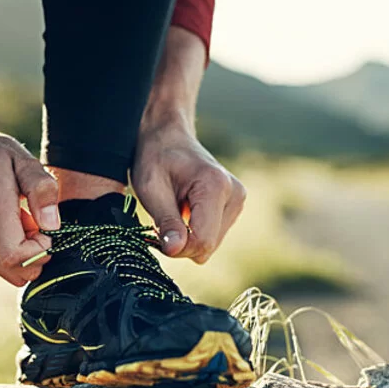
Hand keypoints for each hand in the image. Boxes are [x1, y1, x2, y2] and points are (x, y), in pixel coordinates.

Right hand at [0, 115, 60, 285]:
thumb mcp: (24, 160)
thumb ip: (41, 190)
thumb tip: (52, 226)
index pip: (16, 256)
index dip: (40, 250)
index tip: (45, 228)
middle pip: (17, 272)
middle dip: (37, 254)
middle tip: (35, 223)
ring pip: (11, 273)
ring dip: (25, 254)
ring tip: (22, 222)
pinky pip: (1, 265)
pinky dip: (13, 252)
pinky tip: (10, 225)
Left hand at [132, 114, 245, 263]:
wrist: (168, 136)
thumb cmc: (155, 157)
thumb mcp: (150, 188)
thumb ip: (166, 221)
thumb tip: (175, 250)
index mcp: (216, 186)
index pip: (203, 241)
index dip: (177, 247)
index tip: (155, 234)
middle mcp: (235, 194)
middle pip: (207, 246)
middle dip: (181, 242)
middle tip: (161, 220)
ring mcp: (238, 201)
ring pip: (210, 245)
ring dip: (186, 237)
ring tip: (172, 210)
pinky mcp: (234, 207)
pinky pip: (212, 236)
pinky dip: (193, 231)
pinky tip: (183, 211)